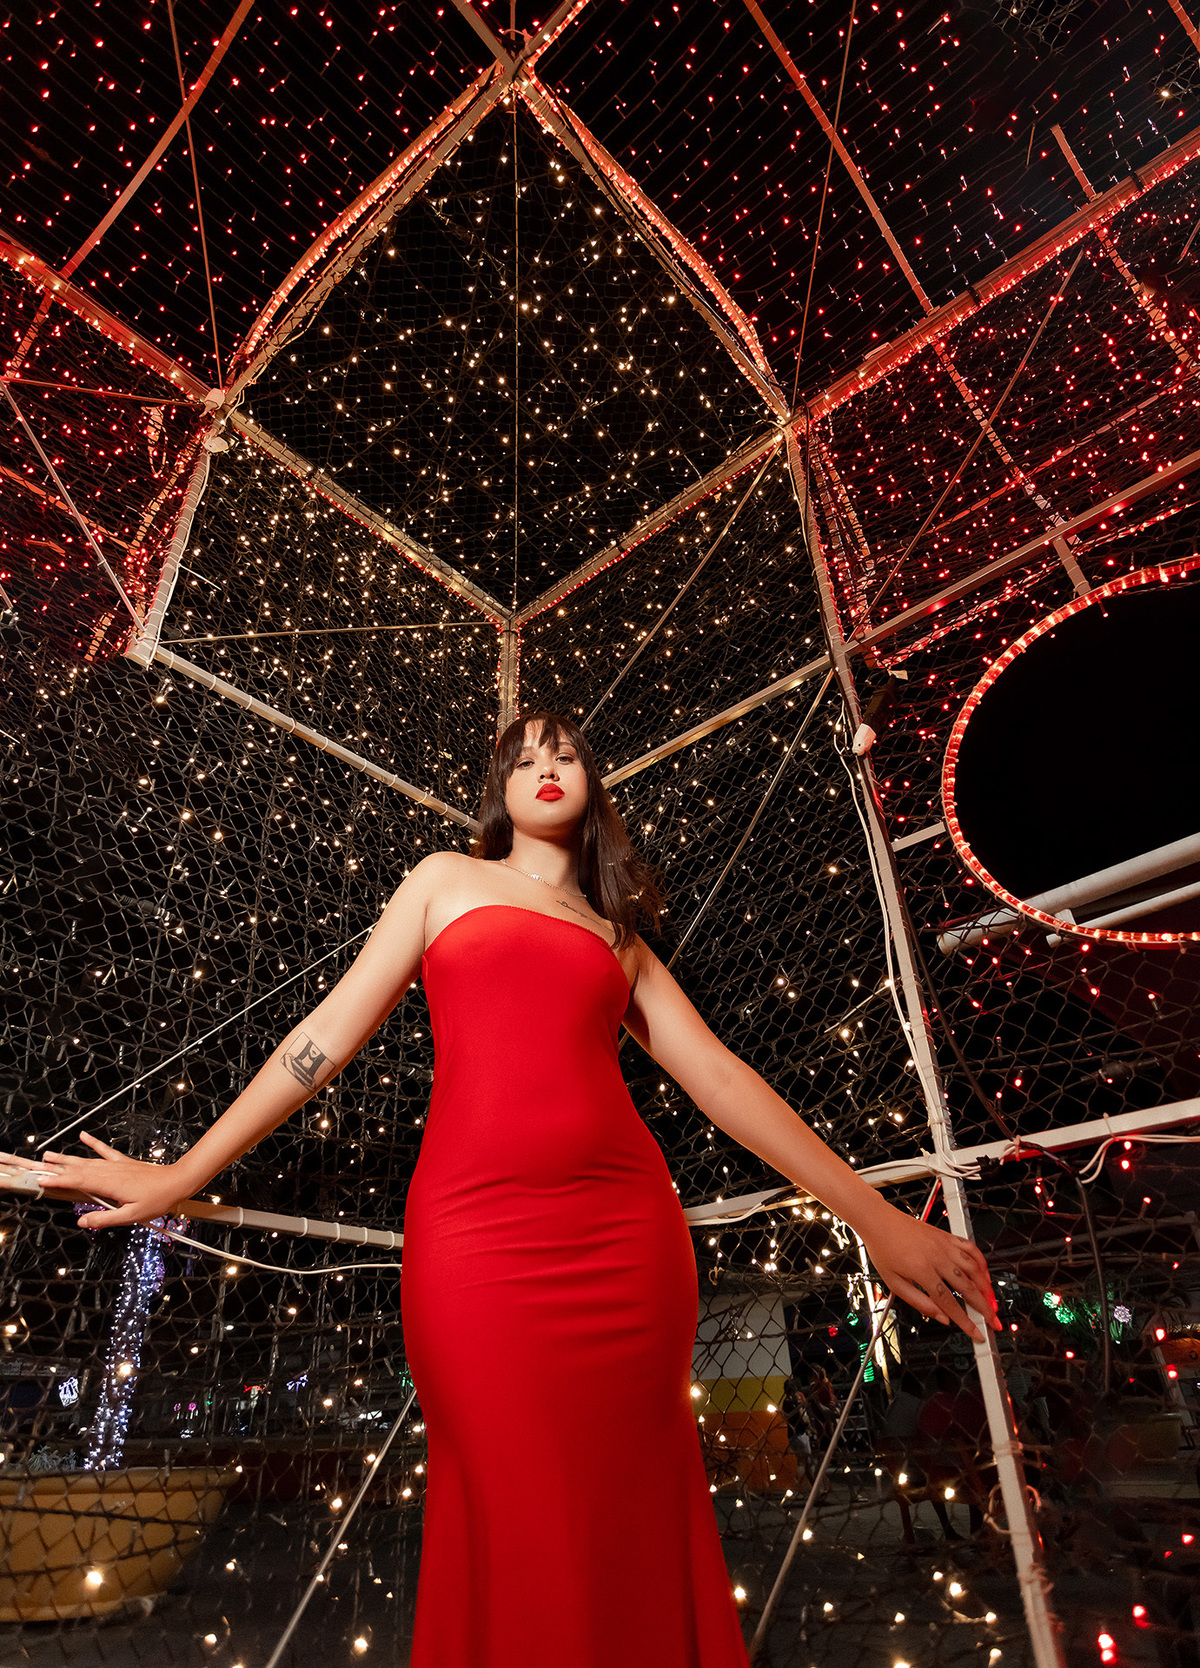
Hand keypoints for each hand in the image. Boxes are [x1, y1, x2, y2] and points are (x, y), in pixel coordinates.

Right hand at [25, 1133, 192, 1228]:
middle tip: (36, 1166)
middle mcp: (110, 1172)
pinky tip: (84, 1136)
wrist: (178, 1181)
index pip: (78, 1182)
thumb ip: (105, 1219)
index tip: (42, 1181)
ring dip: (67, 1158)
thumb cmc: (158, 1199)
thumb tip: (83, 1221)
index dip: (58, 1181)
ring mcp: (116, 1165)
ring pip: (87, 1160)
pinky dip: (93, 1143)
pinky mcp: (123, 1162)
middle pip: (78, 1169)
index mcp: (110, 1184)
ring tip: (49, 1155)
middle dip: (55, 1168)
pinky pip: (105, 1151)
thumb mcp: (131, 1215)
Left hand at [862, 1210, 999, 1342]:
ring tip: (992, 1303)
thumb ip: (919, 1303)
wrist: (880, 1221)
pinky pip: (971, 1248)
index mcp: (922, 1270)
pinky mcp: (947, 1236)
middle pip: (968, 1287)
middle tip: (993, 1322)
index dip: (965, 1321)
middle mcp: (937, 1256)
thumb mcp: (894, 1282)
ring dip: (986, 1288)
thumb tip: (941, 1318)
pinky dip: (982, 1262)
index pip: (949, 1302)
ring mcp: (944, 1245)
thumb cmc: (884, 1249)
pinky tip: (985, 1274)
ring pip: (974, 1268)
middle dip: (984, 1308)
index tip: (975, 1332)